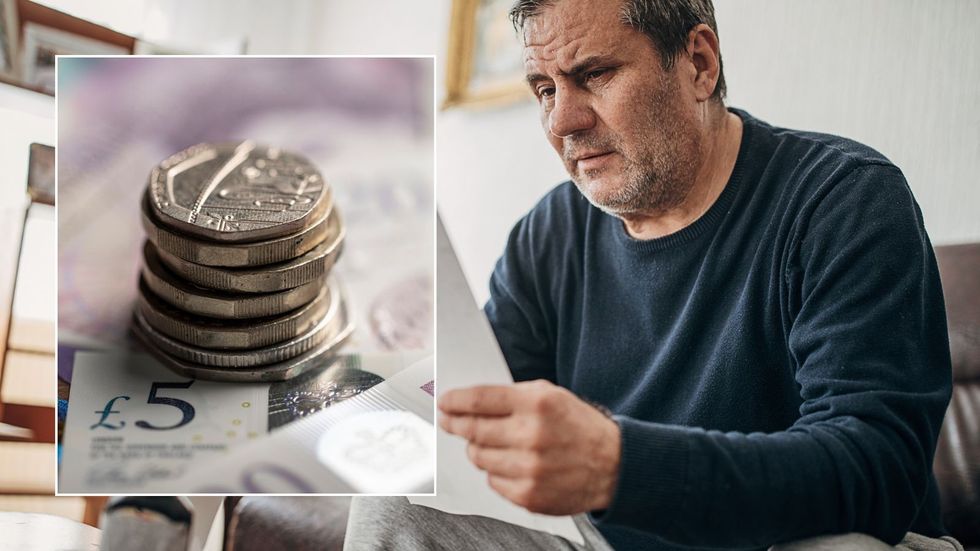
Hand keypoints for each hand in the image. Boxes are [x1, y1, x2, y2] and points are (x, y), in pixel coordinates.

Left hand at [439, 380, 620, 514]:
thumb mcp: (551, 396)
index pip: (480, 400)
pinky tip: (512, 464)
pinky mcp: (529, 495)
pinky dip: (496, 471)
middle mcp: (532, 435)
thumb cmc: (578, 427)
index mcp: (537, 404)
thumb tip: (470, 402)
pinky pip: (492, 481)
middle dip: (456, 425)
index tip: (444, 402)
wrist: (613, 466)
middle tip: (450, 422)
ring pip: (479, 457)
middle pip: (473, 430)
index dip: (455, 401)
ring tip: (493, 444)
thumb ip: (512, 396)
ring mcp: (530, 469)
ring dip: (478, 450)